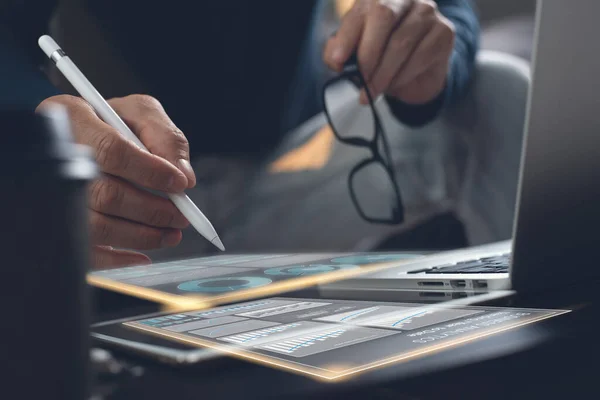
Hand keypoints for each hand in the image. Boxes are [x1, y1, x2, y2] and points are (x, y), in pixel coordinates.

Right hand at [37, 94, 196, 267]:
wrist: (83, 135)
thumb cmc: (112, 122)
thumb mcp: (140, 113)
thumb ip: (165, 137)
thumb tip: (184, 176)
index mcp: (73, 117)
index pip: (110, 151)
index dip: (150, 172)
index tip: (179, 185)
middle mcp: (55, 156)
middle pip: (103, 193)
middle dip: (151, 209)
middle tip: (180, 216)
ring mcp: (50, 193)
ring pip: (95, 226)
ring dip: (141, 235)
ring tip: (169, 234)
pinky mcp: (56, 221)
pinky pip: (84, 250)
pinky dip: (118, 259)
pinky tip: (142, 255)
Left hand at [324, 0, 454, 103]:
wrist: (415, 76)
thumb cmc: (381, 59)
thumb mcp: (354, 55)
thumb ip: (338, 52)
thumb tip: (336, 59)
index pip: (359, 12)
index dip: (346, 37)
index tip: (337, 63)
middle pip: (383, 16)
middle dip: (368, 54)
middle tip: (360, 81)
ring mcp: (426, 11)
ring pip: (401, 42)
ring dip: (383, 73)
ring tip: (372, 92)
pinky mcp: (443, 31)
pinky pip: (419, 56)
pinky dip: (402, 76)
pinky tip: (393, 85)